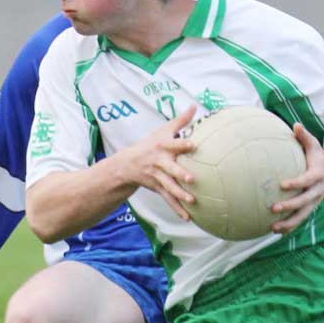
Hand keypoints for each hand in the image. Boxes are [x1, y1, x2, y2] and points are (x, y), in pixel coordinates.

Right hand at [124, 105, 196, 219]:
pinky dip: (177, 209)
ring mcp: (157, 177)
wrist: (128, 164)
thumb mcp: (163, 129)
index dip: (183, 144)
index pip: (173, 144)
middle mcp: (159, 162)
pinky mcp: (157, 188)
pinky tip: (188, 217)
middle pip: (170, 168)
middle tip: (191, 179)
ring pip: (169, 186)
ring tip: (192, 200)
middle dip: (180, 174)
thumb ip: (181, 120)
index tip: (194, 144)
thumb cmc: (151, 143)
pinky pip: (168, 199)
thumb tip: (195, 105)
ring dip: (180, 194)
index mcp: (162, 147)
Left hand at [270, 123, 323, 233]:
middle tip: (273, 208)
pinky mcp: (311, 208)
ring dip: (289, 223)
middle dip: (289, 206)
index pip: (307, 180)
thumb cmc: (318, 157)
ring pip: (303, 216)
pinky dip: (289, 227)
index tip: (282, 185)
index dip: (296, 183)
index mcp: (318, 175)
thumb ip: (305, 137)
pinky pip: (300, 220)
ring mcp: (315, 202)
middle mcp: (318, 191)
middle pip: (304, 201)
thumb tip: (296, 125)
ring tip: (273, 227)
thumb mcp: (314, 145)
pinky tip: (274, 231)